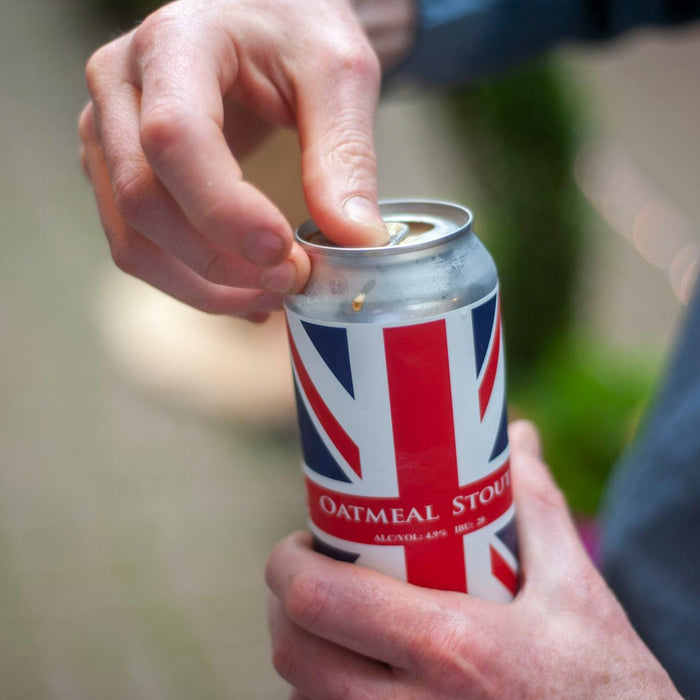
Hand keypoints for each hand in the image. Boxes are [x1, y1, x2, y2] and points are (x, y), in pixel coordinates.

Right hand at [80, 0, 412, 318]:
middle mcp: (120, 86)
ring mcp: (110, 134)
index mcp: (174, 43)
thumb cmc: (297, 29)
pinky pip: (139, 246)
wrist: (265, 17)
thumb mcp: (338, 74)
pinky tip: (246, 294)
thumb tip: (355, 242)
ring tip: (273, 296)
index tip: (284, 254)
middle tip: (292, 281)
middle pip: (144, 200)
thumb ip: (346, 155)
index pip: (175, 138)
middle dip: (220, 261)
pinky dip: (191, 283)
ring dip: (204, 286)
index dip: (224, 210)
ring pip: (133, 239)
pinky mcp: (119, 172)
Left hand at [266, 421, 680, 698]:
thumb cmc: (604, 682)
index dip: (288, 566)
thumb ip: (537, 506)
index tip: (299, 544)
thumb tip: (517, 437)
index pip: (321, 600)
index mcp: (449, 646)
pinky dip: (326, 697)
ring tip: (332, 618)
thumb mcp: (577, 590)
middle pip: (295, 654)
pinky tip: (355, 670)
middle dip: (286, 607)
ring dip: (305, 653)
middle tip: (310, 575)